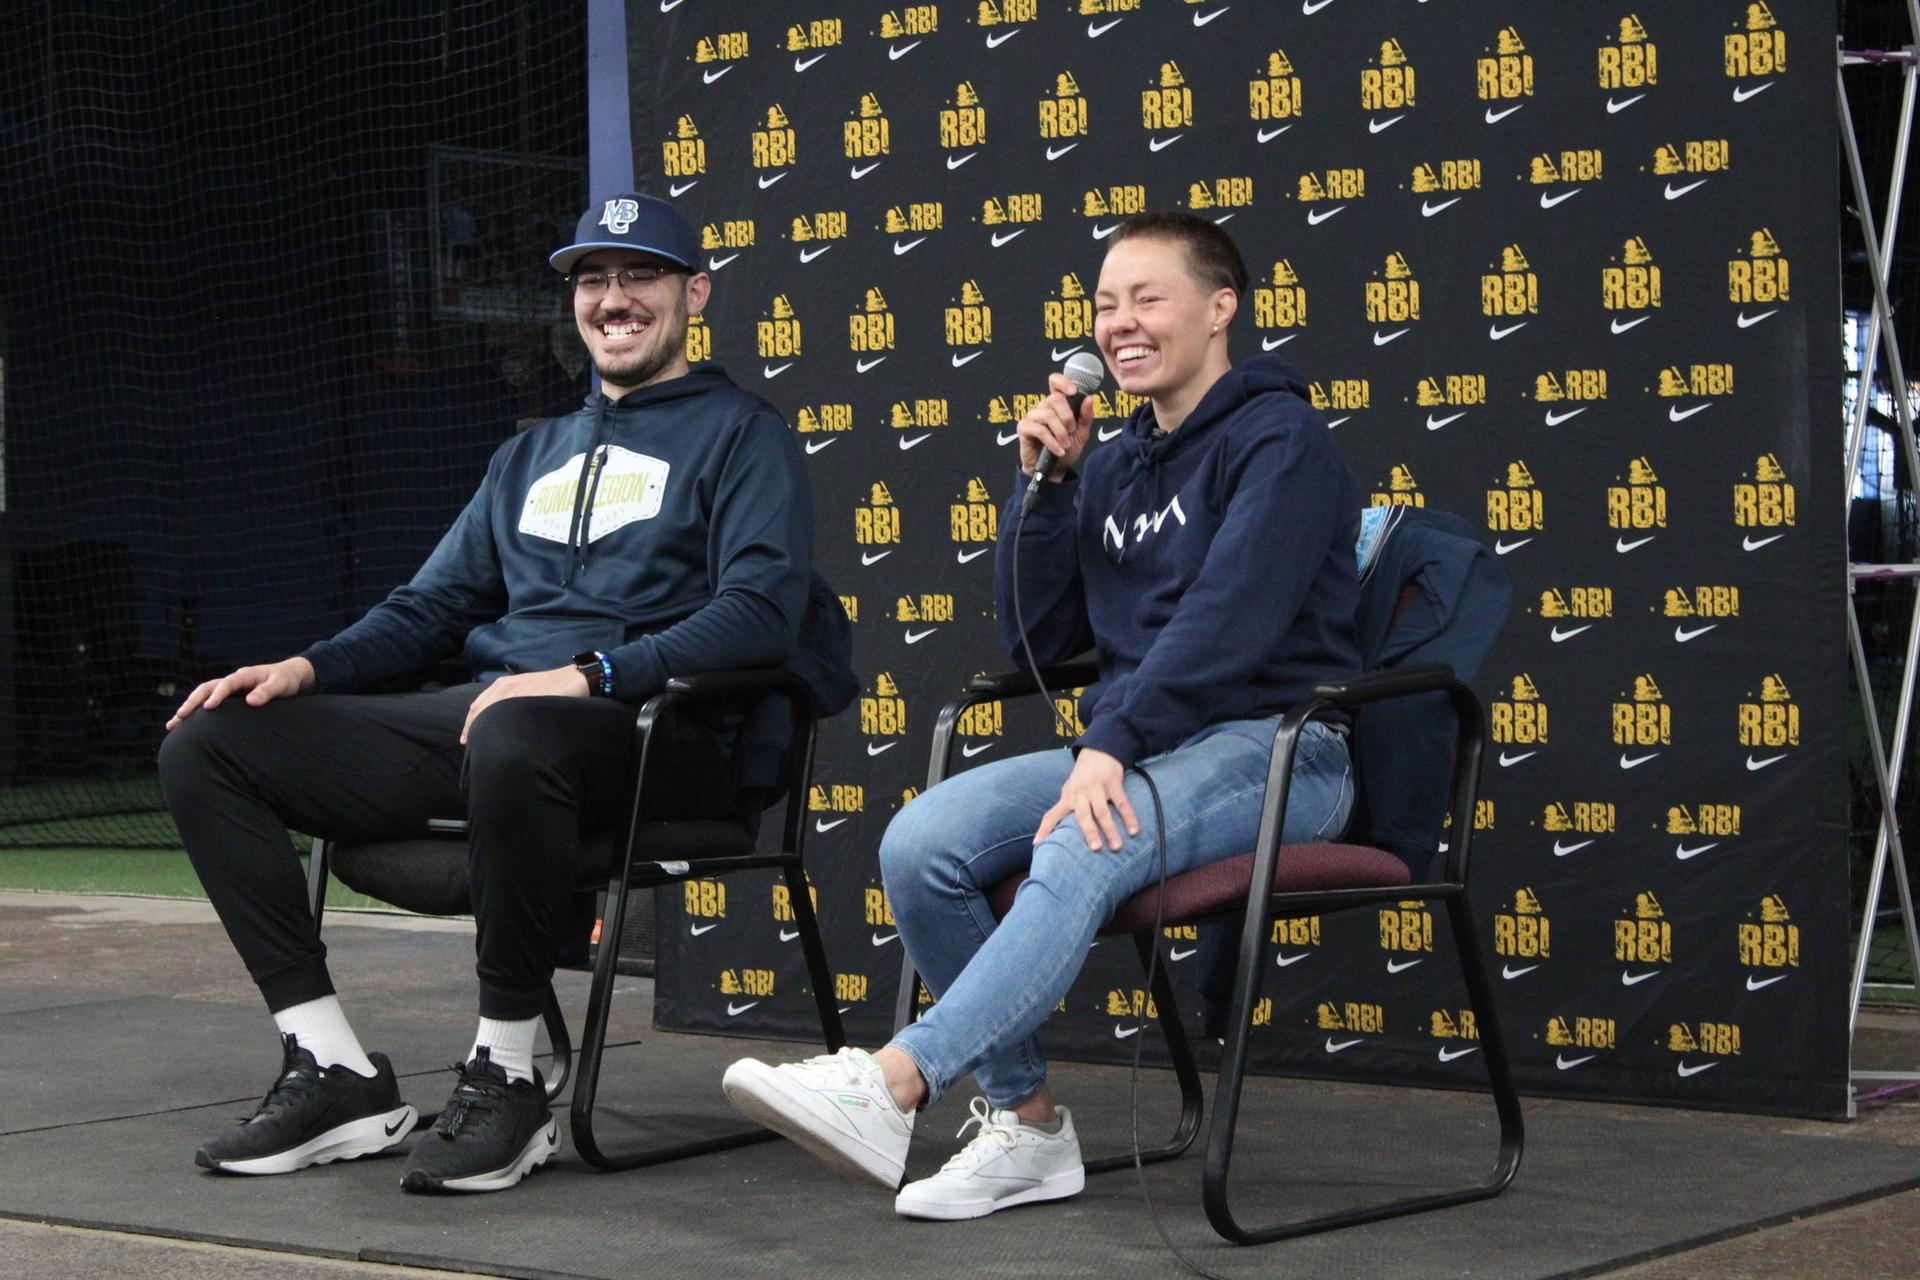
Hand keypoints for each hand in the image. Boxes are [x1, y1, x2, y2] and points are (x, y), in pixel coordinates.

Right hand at [165, 657, 315, 729]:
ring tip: (172, 724)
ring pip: (203, 696)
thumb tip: (251, 701)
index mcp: (244, 676)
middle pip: (206, 688)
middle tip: (180, 716)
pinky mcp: (229, 699)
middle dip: (192, 702)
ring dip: (188, 708)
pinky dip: (196, 714)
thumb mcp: (281, 684)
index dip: (217, 695)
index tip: (208, 708)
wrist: (289, 677)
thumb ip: (267, 692)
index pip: (226, 684)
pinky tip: (183, 726)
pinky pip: (208, 704)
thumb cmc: (285, 680)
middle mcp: (232, 681)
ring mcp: (229, 690)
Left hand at [460, 665, 590, 743]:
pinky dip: (497, 726)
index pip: (478, 705)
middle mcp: (504, 686)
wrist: (575, 679)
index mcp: (503, 684)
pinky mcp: (525, 698)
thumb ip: (514, 700)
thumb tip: (504, 720)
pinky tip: (496, 738)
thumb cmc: (554, 686)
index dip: (470, 722)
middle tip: (467, 745)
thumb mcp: (527, 690)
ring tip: (478, 745)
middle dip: (471, 727)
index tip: (466, 738)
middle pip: (479, 709)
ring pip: (489, 712)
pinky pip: (505, 713)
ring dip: (481, 728)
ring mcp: (514, 692)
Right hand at [1015, 372, 1097, 481]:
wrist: (1055, 471)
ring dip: (1060, 432)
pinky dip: (1051, 441)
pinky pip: (1038, 429)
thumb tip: (1089, 398)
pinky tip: (1058, 450)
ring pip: (1047, 414)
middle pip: (1055, 399)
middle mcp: (1043, 407)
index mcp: (1057, 405)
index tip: (1073, 392)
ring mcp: (1032, 417)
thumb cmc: (1066, 450)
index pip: (1055, 382)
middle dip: (1067, 417)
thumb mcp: (1082, 434)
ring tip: (1065, 444)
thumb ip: (1086, 416)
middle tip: (1071, 431)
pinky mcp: (1024, 429)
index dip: (1063, 382)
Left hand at [1035, 747, 1138, 850]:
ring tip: (1117, 847)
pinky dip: (1129, 817)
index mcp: (1068, 797)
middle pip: (1083, 815)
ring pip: (1103, 811)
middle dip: (1089, 832)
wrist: (1098, 752)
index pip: (1052, 814)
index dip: (1044, 829)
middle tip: (1096, 849)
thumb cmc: (1082, 779)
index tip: (1037, 844)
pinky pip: (1122, 803)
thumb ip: (1065, 810)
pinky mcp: (1113, 783)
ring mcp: (1097, 788)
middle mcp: (1080, 793)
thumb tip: (1055, 834)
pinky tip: (1134, 831)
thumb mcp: (1069, 792)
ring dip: (1110, 829)